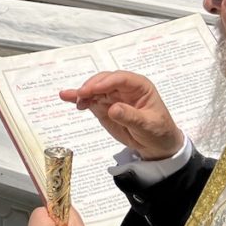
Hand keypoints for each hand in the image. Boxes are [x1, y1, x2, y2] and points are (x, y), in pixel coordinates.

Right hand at [58, 70, 182, 159]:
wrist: (157, 145)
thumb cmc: (159, 131)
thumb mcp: (148, 126)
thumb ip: (130, 117)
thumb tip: (113, 109)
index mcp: (139, 86)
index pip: (121, 79)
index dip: (106, 82)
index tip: (93, 90)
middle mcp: (124, 88)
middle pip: (104, 81)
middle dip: (91, 86)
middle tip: (80, 95)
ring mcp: (113, 97)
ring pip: (94, 89)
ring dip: (82, 93)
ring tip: (69, 97)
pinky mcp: (104, 107)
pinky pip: (90, 100)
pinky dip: (79, 99)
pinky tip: (66, 97)